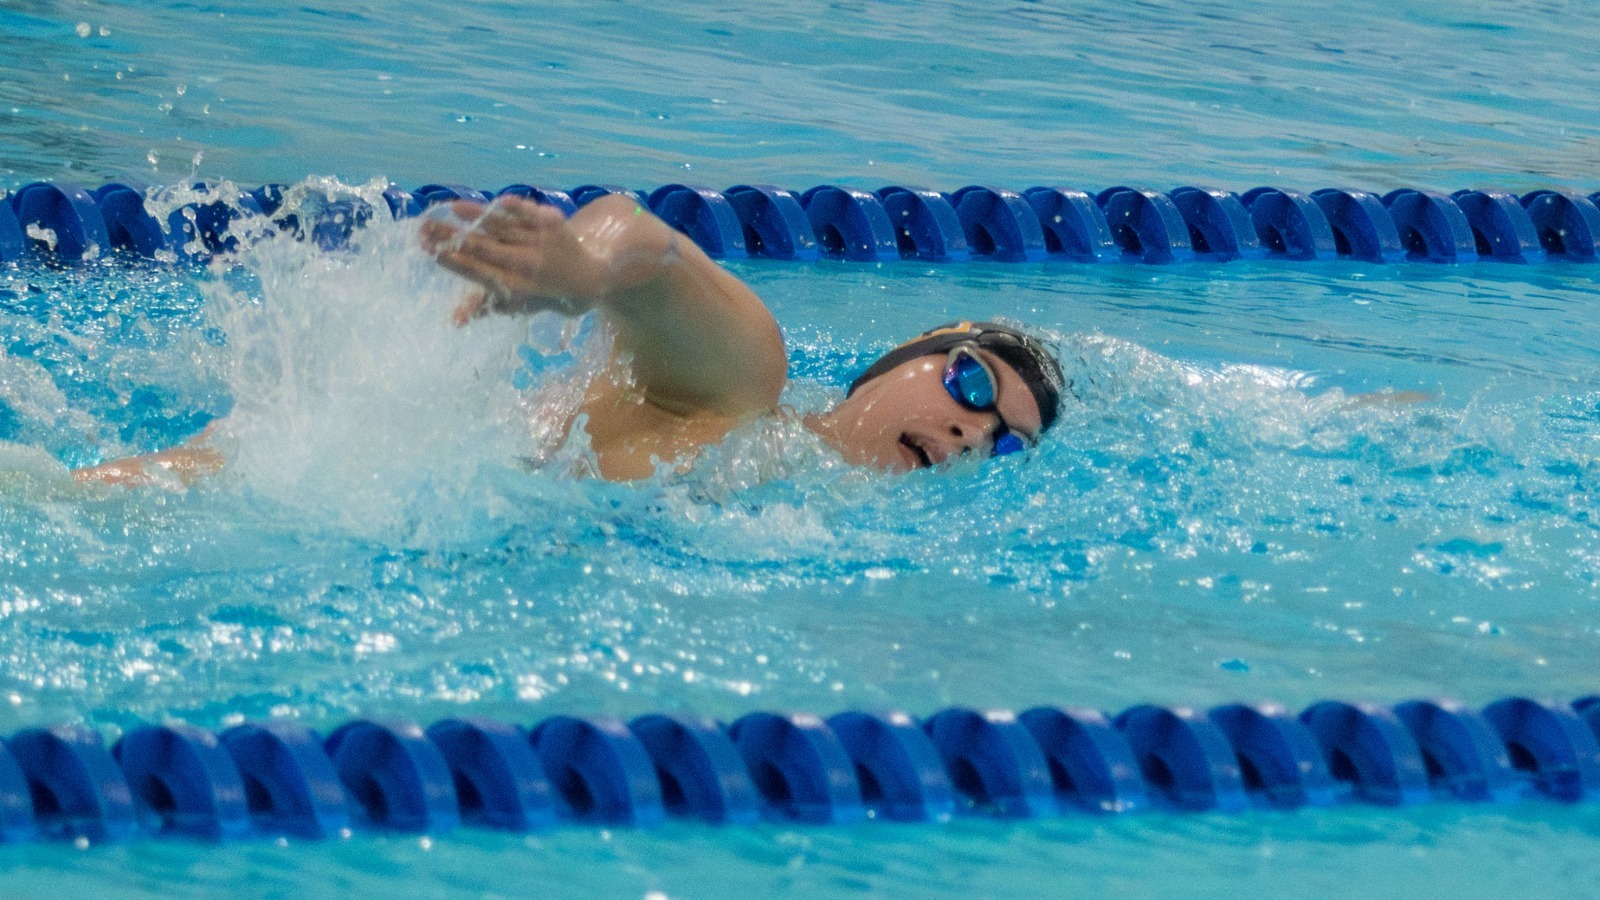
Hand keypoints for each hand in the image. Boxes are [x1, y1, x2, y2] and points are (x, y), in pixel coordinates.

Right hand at [419, 196, 602, 324]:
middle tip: (424, 227)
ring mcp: (540, 242)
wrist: (593, 278)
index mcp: (515, 284)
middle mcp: (526, 263)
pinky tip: (497, 200)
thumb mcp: (519, 304)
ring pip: (503, 226)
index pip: (479, 271)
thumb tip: (455, 320)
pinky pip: (530, 212)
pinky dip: (515, 206)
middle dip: (452, 237)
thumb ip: (486, 306)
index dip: (456, 262)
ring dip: (476, 215)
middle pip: (483, 247)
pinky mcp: (554, 223)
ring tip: (451, 207)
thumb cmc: (546, 291)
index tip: (433, 252)